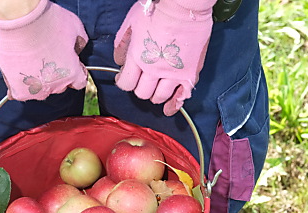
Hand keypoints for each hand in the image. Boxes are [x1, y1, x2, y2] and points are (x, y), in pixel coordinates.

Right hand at [0, 0, 87, 100]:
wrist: (18, 18)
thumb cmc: (47, 20)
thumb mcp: (74, 27)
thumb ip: (80, 42)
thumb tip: (77, 49)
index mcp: (72, 73)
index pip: (79, 82)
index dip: (74, 70)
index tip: (67, 61)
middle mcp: (56, 86)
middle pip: (59, 86)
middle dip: (56, 74)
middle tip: (46, 56)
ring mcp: (36, 90)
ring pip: (40, 90)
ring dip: (38, 80)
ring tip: (29, 61)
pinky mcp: (18, 90)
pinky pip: (20, 93)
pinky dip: (19, 86)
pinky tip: (17, 74)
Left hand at [114, 0, 215, 115]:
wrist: (184, 5)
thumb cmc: (157, 9)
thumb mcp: (131, 23)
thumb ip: (121, 44)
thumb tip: (118, 61)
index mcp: (137, 58)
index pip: (126, 84)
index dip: (123, 82)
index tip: (124, 78)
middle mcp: (153, 70)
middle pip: (142, 93)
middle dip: (139, 88)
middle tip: (142, 81)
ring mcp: (172, 74)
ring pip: (159, 97)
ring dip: (155, 95)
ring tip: (156, 88)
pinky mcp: (189, 74)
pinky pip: (181, 97)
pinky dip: (174, 104)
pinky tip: (169, 108)